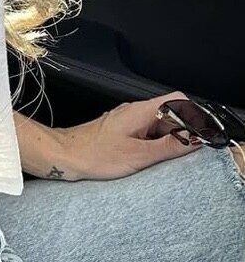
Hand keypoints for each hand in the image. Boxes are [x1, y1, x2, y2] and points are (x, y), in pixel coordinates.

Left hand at [49, 93, 205, 181]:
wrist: (64, 157)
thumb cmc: (92, 155)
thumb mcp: (138, 155)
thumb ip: (169, 147)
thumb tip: (193, 140)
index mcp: (141, 111)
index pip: (178, 100)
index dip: (193, 116)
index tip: (198, 135)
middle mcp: (135, 111)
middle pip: (170, 114)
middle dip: (181, 131)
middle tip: (183, 152)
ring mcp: (127, 121)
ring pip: (158, 125)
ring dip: (167, 140)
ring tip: (163, 159)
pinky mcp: (120, 132)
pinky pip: (145, 133)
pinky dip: (153, 145)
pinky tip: (149, 160)